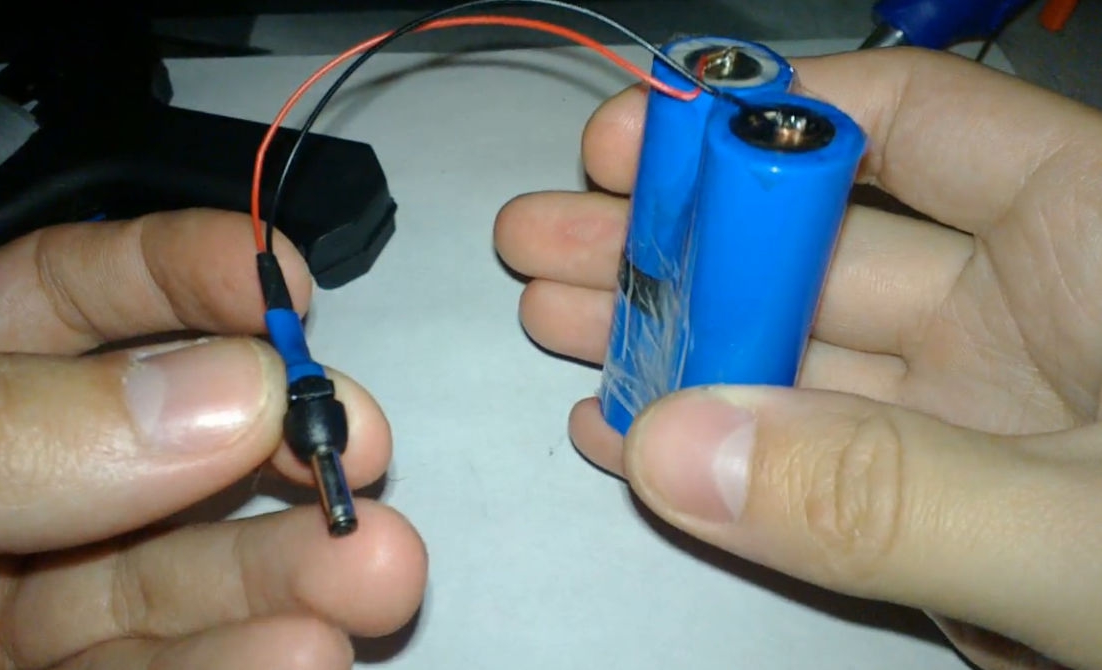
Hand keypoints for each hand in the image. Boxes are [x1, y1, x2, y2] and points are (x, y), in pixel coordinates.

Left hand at [0, 209, 426, 668]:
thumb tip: (210, 393)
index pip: (55, 301)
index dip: (179, 275)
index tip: (284, 282)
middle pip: (152, 449)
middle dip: (273, 443)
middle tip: (362, 446)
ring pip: (166, 580)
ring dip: (285, 574)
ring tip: (375, 572)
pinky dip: (231, 668)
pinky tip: (299, 652)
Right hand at [495, 48, 1101, 669]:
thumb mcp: (1096, 535)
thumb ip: (894, 493)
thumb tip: (675, 448)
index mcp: (1096, 240)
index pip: (905, 124)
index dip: (762, 116)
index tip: (639, 135)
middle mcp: (1030, 312)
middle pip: (817, 243)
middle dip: (673, 234)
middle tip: (551, 235)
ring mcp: (978, 418)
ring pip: (798, 354)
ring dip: (670, 337)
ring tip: (551, 315)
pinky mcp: (946, 510)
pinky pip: (812, 467)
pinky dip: (718, 451)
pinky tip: (625, 431)